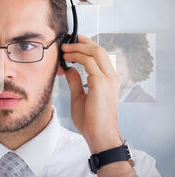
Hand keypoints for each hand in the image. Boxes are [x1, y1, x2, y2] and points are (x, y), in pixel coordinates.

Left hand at [61, 34, 122, 153]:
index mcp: (108, 79)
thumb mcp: (79, 96)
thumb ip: (76, 82)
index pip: (100, 55)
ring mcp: (108, 79)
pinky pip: (89, 62)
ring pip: (95, 52)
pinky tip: (67, 59)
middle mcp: (111, 77)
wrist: (99, 135)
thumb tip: (69, 69)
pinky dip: (77, 57)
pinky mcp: (101, 83)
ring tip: (64, 49)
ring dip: (78, 48)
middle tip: (66, 41)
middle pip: (99, 50)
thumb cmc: (91, 120)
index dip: (87, 45)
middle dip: (82, 42)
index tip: (74, 41)